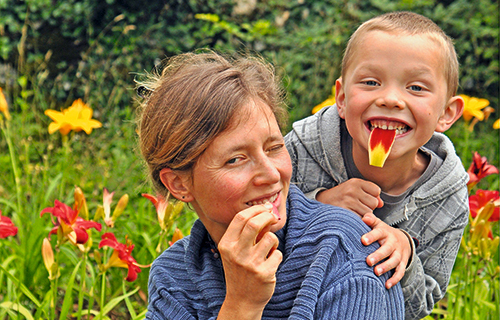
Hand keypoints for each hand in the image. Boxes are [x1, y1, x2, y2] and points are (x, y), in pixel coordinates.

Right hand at [217, 203, 282, 318]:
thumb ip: (246, 234)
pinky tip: (270, 264)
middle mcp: (236, 253)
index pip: (240, 218)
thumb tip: (265, 213)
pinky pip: (278, 254)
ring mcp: (250, 264)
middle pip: (255, 223)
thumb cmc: (240, 270)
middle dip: (267, 216)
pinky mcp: (264, 274)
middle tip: (273, 217)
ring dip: (274, 240)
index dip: (256, 209)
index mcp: (226, 245)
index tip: (265, 208)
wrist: (242, 300)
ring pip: (270, 237)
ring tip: (269, 249)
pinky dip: (277, 256)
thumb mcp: (234, 252)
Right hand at [316, 178, 383, 216]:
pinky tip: (351, 217)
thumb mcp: (354, 190)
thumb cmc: (341, 196)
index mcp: (355, 182)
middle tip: (356, 206)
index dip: (372, 197)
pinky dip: (358, 220)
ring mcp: (348, 201)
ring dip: (363, 215)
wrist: (321, 202)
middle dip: (368, 207)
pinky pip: (360, 219)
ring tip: (353, 211)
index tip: (362, 198)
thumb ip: (370, 194)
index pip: (376, 191)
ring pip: (368, 213)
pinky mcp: (344, 212)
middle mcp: (352, 190)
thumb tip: (381, 204)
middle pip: (374, 203)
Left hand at [361, 213, 411, 288]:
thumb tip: (364, 217)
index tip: (363, 240)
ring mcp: (399, 253)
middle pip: (387, 249)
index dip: (371, 236)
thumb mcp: (378, 224)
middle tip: (368, 261)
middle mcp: (393, 243)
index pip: (378, 233)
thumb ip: (370, 220)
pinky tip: (387, 285)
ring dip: (386, 267)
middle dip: (378, 255)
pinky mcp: (403, 262)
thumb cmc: (383, 232)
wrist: (403, 239)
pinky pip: (400, 271)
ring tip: (376, 272)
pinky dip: (394, 279)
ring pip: (394, 261)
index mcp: (385, 232)